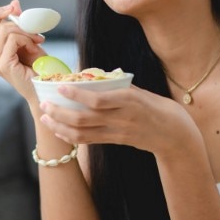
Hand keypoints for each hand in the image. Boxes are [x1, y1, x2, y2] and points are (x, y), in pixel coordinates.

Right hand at [0, 0, 47, 100]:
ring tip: (38, 44)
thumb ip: (21, 25)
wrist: (47, 89)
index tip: (15, 7)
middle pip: (0, 25)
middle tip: (38, 35)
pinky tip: (36, 48)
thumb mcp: (30, 41)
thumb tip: (14, 2)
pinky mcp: (2, 65)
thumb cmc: (40, 68)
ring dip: (27, 33)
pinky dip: (27, 39)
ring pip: (7, 30)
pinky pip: (13, 39)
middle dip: (21, 25)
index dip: (0, 12)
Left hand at [37, 84, 196, 155]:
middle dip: (60, 112)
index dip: (76, 95)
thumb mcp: (141, 92)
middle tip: (44, 104)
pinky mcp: (116, 142)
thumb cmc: (158, 107)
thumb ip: (117, 86)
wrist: (176, 135)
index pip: (98, 100)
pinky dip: (70, 136)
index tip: (60, 86)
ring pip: (82, 133)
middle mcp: (121, 119)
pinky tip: (59, 130)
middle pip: (83, 119)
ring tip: (45, 118)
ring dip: (60, 126)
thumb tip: (92, 77)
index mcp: (129, 101)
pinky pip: (88, 141)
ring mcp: (117, 133)